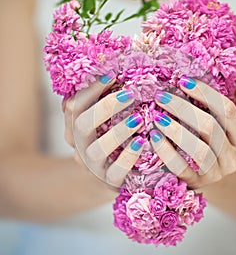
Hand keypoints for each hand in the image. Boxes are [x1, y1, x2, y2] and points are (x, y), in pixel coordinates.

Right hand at [63, 73, 144, 187]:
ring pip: (97, 148)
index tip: (112, 75)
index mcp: (74, 127)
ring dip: (118, 131)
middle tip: (131, 94)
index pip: (74, 105)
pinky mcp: (108, 181)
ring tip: (139, 118)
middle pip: (82, 124)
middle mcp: (79, 146)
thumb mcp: (101, 122)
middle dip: (106, 106)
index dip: (91, 89)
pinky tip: (142, 142)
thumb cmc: (108, 141)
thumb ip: (103, 103)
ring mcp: (92, 166)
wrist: (106, 177)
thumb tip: (116, 73)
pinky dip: (129, 156)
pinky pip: (116, 171)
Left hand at [150, 77, 235, 189]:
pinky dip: (166, 151)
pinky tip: (153, 136)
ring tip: (157, 116)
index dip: (205, 93)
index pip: (228, 110)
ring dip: (175, 130)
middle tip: (161, 96)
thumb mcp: (229, 126)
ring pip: (198, 150)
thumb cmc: (215, 143)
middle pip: (210, 128)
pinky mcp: (196, 184)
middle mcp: (234, 159)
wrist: (207, 176)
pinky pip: (181, 168)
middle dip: (183, 108)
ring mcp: (216, 174)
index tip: (183, 81)